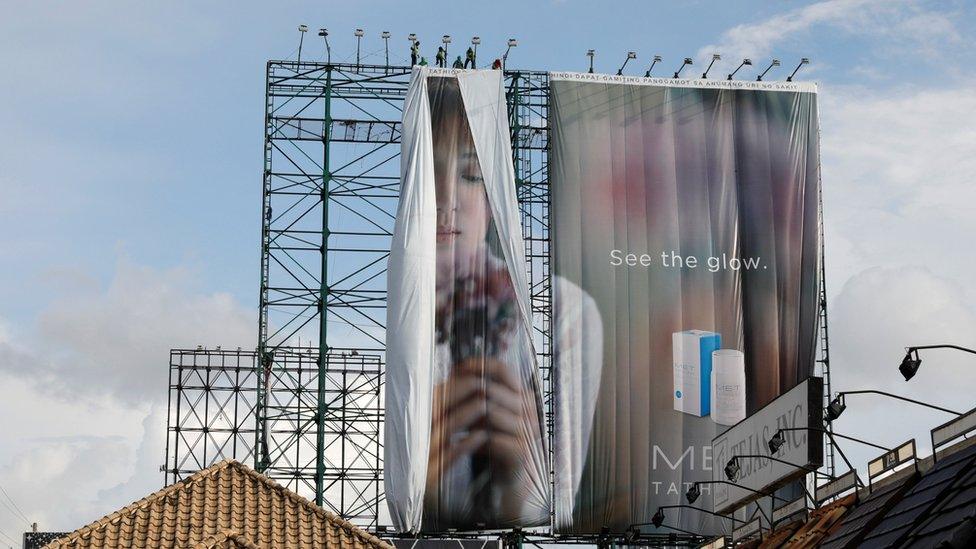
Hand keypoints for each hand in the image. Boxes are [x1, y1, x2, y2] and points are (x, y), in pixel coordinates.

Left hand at [426, 357, 541, 489]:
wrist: (509, 474)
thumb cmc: (495, 439)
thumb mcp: (485, 411)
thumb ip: (476, 391)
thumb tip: (455, 369)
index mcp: (524, 394)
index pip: (502, 369)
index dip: (478, 365)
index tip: (455, 370)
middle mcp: (530, 409)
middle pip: (491, 390)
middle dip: (464, 396)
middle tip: (445, 405)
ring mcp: (529, 430)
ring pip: (490, 412)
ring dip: (467, 419)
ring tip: (453, 426)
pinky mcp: (521, 450)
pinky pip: (492, 438)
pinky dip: (473, 440)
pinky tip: (464, 444)